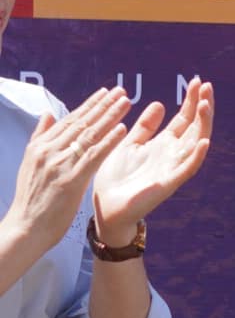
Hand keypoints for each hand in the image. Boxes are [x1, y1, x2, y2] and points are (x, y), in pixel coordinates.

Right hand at [0, 86, 130, 255]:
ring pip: (89, 135)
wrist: (26, 227)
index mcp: (40, 146)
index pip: (69, 120)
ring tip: (126, 102)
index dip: (89, 105)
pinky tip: (122, 129)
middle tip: (121, 90)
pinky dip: (108, 141)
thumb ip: (41, 137)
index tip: (105, 92)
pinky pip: (93, 156)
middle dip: (103, 105)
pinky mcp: (71, 180)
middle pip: (81, 122)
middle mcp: (49, 150)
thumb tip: (48, 114)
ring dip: (110, 116)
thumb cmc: (32, 199)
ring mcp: (60, 164)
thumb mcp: (31, 163)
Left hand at [92, 78, 214, 244]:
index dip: (191, 100)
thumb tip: (160, 103)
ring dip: (203, 125)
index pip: (184, 118)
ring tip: (207, 105)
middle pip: (194, 126)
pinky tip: (203, 141)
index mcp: (162, 144)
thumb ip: (145, 127)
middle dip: (201, 106)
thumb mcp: (128, 144)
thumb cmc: (117, 178)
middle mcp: (172, 154)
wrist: (107, 208)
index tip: (197, 81)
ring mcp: (172, 168)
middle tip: (207, 86)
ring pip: (195, 143)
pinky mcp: (168, 183)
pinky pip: (187, 168)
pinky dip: (196, 156)